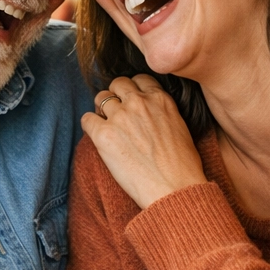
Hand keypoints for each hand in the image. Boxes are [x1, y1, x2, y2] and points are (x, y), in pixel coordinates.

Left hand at [81, 75, 207, 208]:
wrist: (174, 190)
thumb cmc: (182, 167)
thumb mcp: (180, 128)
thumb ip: (162, 113)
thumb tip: (149, 115)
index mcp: (160, 99)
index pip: (139, 79)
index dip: (133, 90)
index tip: (132, 103)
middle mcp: (139, 102)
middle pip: (117, 84)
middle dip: (116, 96)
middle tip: (117, 114)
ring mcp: (120, 117)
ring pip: (100, 98)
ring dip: (102, 110)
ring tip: (107, 127)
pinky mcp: (104, 134)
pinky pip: (87, 119)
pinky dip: (90, 127)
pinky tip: (99, 139)